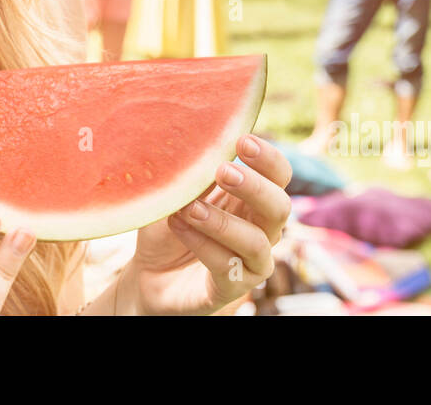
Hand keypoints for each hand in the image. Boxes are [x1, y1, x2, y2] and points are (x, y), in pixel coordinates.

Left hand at [117, 135, 291, 315]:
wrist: (150, 274)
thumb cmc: (171, 225)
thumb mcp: (177, 192)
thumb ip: (192, 172)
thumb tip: (194, 141)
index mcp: (254, 199)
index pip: (278, 175)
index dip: (268, 158)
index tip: (243, 141)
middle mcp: (262, 229)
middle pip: (280, 206)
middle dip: (254, 187)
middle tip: (222, 171)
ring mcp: (251, 262)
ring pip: (255, 241)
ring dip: (222, 221)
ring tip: (191, 208)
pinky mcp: (233, 288)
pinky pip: (226, 266)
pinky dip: (201, 243)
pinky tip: (178, 226)